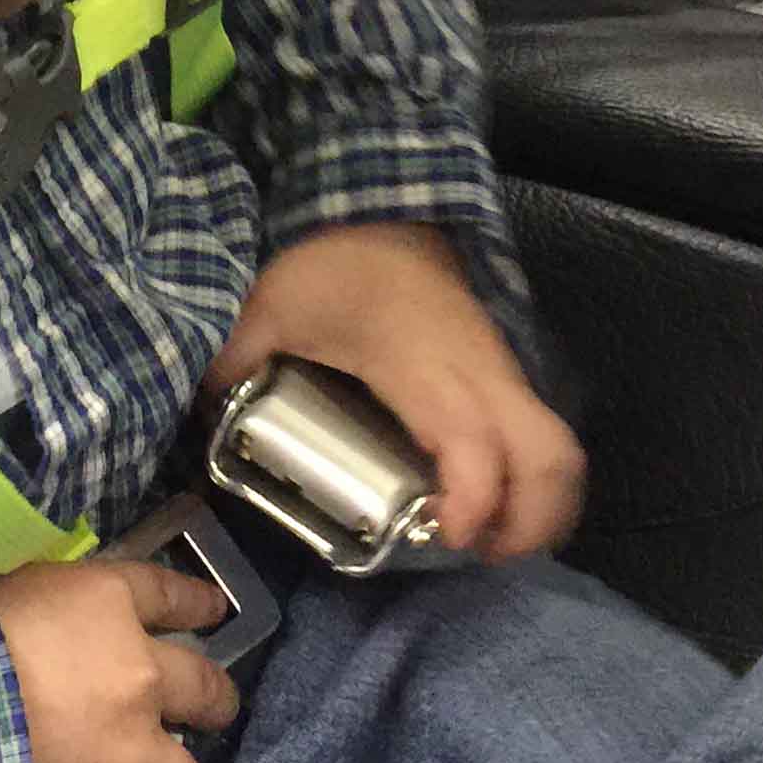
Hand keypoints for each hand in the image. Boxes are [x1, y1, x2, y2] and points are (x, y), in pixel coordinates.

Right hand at [0, 559, 238, 762]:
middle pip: (209, 691)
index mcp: (109, 607)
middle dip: (214, 702)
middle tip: (208, 710)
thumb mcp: (14, 590)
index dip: (196, 604)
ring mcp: (130, 751)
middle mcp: (140, 677)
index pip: (168, 595)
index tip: (213, 609)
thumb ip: (57, 608)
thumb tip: (65, 618)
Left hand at [206, 222, 585, 562]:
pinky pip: (540, 434)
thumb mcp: (266, 305)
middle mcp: (477, 371)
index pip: (471, 438)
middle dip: (531, 521)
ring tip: (490, 543)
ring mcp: (498, 372)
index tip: (449, 537)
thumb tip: (204, 416)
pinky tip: (487, 506)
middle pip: (549, 454)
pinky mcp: (501, 374)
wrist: (380, 208)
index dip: (473, 497)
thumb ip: (234, 361)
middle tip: (480, 555)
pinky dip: (531, 479)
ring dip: (541, 507)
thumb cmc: (329, 262)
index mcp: (421, 362)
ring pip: (559, 447)